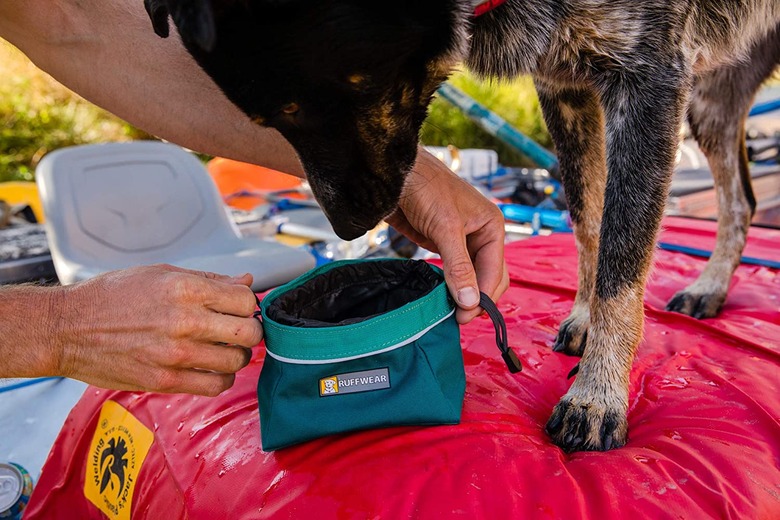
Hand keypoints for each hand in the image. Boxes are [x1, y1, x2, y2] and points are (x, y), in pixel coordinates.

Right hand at [51, 264, 262, 395]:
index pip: (245, 300)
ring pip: (237, 361)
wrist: (68, 328)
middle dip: (249, 330)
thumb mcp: (160, 273)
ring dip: (236, 356)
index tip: (237, 308)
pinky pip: (215, 386)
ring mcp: (176, 354)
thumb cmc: (112, 296)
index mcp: (186, 289)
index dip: (246, 304)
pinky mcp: (165, 381)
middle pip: (249, 332)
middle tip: (236, 330)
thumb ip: (209, 280)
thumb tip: (247, 282)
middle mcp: (186, 321)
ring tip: (221, 349)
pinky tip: (209, 368)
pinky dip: (220, 378)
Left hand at [386, 147, 508, 323]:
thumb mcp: (445, 227)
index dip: (482, 297)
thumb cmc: (425, 188)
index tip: (464, 317)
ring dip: (464, 295)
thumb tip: (471, 302)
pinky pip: (454, 273)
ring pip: (471, 278)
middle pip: (488, 278)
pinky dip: (450, 287)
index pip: (495, 272)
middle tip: (457, 318)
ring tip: (449, 313)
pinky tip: (441, 298)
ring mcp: (461, 241)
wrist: (395, 174)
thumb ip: (459, 266)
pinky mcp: (442, 245)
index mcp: (492, 227)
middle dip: (476, 298)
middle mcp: (481, 235)